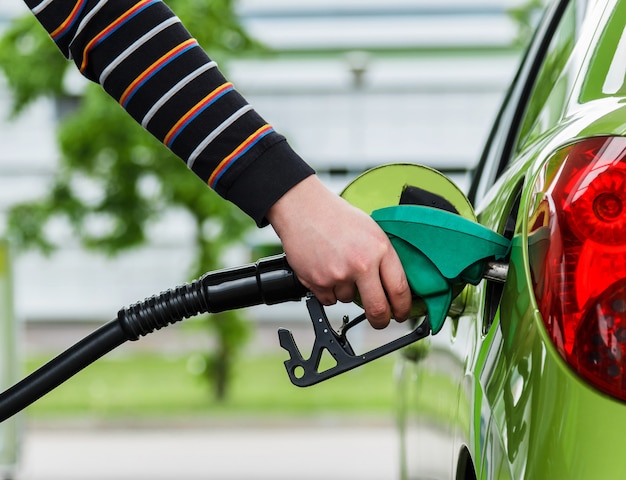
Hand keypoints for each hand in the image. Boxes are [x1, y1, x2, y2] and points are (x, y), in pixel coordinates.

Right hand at [267, 176, 411, 328]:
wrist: (303, 209)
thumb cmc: (337, 217)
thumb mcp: (371, 231)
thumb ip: (382, 258)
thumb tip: (392, 287)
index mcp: (380, 249)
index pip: (399, 289)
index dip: (403, 308)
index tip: (401, 314)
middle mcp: (361, 264)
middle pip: (378, 309)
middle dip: (380, 321)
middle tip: (380, 320)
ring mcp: (339, 275)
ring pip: (349, 300)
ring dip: (346, 291)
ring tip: (338, 266)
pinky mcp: (318, 282)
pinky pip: (329, 299)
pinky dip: (328, 290)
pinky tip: (325, 269)